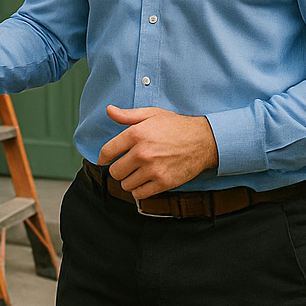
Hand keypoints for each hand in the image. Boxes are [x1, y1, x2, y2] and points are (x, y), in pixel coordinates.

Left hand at [97, 106, 218, 199]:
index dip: (103, 157)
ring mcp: (153, 170)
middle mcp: (142, 153)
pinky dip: (139, 190)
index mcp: (136, 134)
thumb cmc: (176, 126)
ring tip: (137, 173)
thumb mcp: (151, 114)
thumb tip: (109, 110)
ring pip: (126, 185)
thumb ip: (127, 115)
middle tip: (126, 165)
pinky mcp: (164, 183)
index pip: (107, 152)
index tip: (104, 160)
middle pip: (115, 171)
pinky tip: (144, 181)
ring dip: (129, 180)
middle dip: (118, 169)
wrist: (203, 141)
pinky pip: (140, 194)